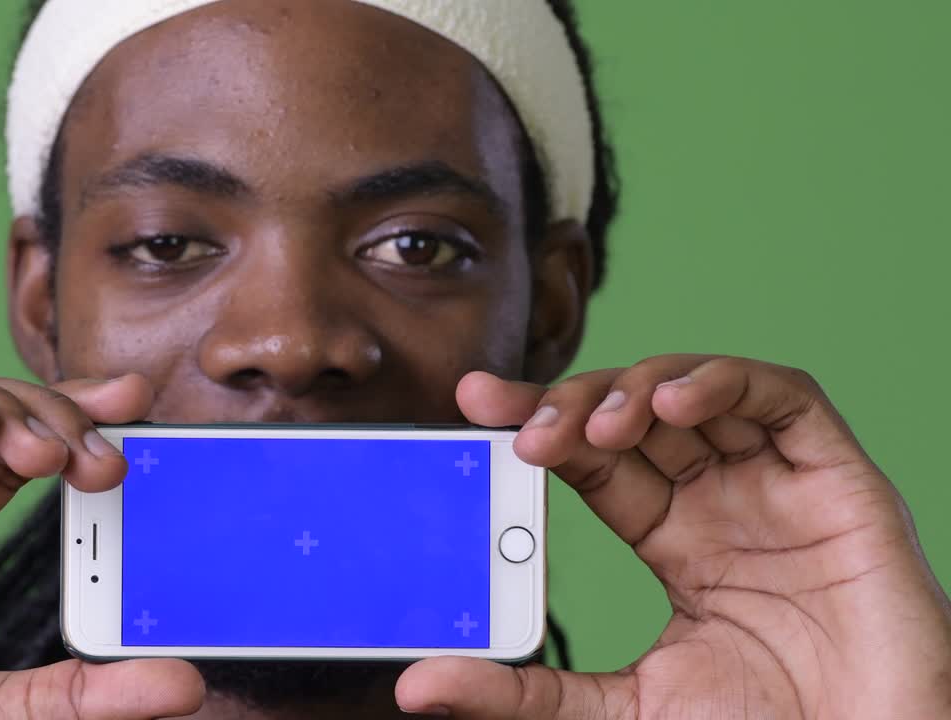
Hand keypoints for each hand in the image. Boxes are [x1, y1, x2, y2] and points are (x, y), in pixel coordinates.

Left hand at [397, 355, 950, 718]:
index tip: (474, 405)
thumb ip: (525, 692)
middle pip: (636, 416)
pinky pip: (783, 399)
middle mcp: (722, 499)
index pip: (592, 459)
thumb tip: (419, 685)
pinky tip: (673, 403)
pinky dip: (725, 382)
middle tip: (519, 424)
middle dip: (574, 403)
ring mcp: (778, 484)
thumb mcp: (620, 710)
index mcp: (674, 537)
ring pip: (699, 391)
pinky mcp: (839, 480)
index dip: (537, 423)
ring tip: (594, 426)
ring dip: (638, 388)